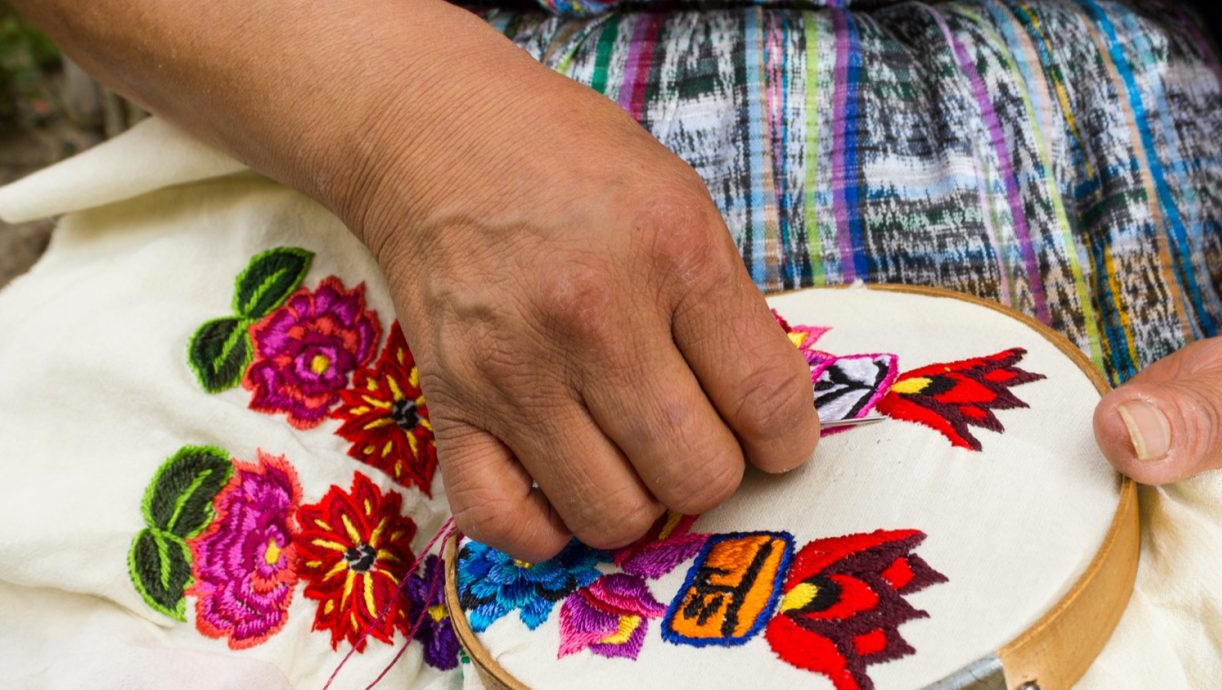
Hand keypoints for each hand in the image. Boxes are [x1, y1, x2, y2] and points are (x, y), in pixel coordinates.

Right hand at [349, 62, 818, 560]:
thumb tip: (764, 423)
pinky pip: (507, 525)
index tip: (771, 437)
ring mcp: (514, 368)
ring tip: (628, 455)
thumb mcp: (681, 203)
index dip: (785, 440)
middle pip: (697, 474)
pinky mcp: (451, 404)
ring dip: (636, 501)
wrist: (435, 136)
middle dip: (713, 470)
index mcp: (673, 254)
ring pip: (614, 516)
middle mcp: (594, 317)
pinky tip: (563, 483)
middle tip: (694, 435)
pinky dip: (545, 528)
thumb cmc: (571, 164)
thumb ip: (725, 311)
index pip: (767, 402)